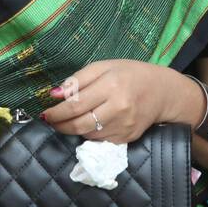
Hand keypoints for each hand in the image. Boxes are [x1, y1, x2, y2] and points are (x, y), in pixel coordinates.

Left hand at [41, 59, 184, 143]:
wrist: (162, 92)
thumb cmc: (130, 74)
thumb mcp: (104, 66)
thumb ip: (78, 79)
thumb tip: (54, 94)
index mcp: (111, 85)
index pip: (76, 104)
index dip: (57, 112)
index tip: (45, 113)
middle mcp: (118, 108)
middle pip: (79, 124)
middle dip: (60, 125)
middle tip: (50, 121)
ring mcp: (123, 126)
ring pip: (87, 134)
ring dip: (72, 129)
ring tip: (66, 121)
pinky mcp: (126, 138)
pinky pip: (99, 140)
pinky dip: (88, 133)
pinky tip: (87, 123)